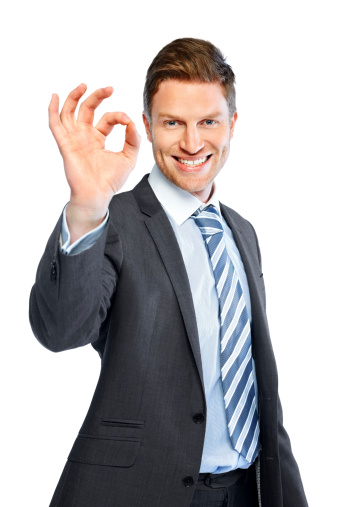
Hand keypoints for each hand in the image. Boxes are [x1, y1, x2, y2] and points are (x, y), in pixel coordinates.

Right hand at [48, 84, 140, 240]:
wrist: (97, 195)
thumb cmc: (110, 180)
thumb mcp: (129, 158)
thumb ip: (133, 140)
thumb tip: (132, 122)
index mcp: (98, 139)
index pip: (107, 119)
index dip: (118, 116)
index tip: (128, 121)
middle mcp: (84, 136)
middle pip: (87, 109)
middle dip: (97, 96)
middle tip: (109, 88)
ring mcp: (74, 139)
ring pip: (69, 112)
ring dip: (74, 97)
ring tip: (84, 85)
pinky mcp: (65, 144)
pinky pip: (55, 124)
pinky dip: (53, 110)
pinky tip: (55, 97)